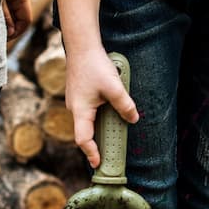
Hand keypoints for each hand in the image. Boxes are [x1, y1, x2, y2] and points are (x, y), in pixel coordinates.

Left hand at [3, 0, 32, 41]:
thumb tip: (11, 32)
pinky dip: (4, 17)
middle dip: (12, 29)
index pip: (26, 20)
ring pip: (15, 15)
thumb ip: (5, 17)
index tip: (6, 39)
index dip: (18, 32)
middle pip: (21, 18)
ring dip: (8, 23)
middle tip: (0, 37)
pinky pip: (9, 9)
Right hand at [64, 48, 138, 167]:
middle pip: (84, 133)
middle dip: (95, 146)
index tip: (98, 163)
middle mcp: (74, 108)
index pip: (83, 139)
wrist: (82, 46)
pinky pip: (87, 113)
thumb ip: (125, 105)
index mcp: (80, 110)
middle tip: (107, 157)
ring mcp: (75, 102)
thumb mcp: (114, 87)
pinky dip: (96, 120)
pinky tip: (108, 116)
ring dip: (97, 131)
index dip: (91, 153)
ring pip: (86, 122)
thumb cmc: (94, 65)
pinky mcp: (79, 95)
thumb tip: (133, 119)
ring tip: (110, 139)